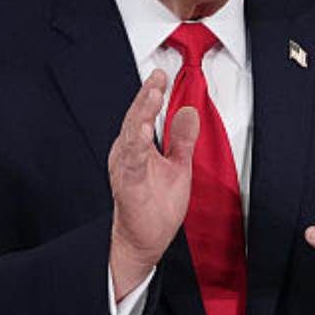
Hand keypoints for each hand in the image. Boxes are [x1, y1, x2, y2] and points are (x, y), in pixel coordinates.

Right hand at [107, 69, 199, 299]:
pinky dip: (137, 146)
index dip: (152, 93)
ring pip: (132, 136)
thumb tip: (188, 110)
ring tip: (152, 95)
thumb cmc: (156, 205)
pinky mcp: (129, 186)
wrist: (145, 240)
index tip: (162, 74)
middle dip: (146, 97)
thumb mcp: (178, 166)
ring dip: (142, 114)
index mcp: (137, 146)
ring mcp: (127, 169)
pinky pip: (132, 164)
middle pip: (136, 119)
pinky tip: (143, 133)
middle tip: (157, 77)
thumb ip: (181, 139)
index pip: (144, 114)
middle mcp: (128, 154)